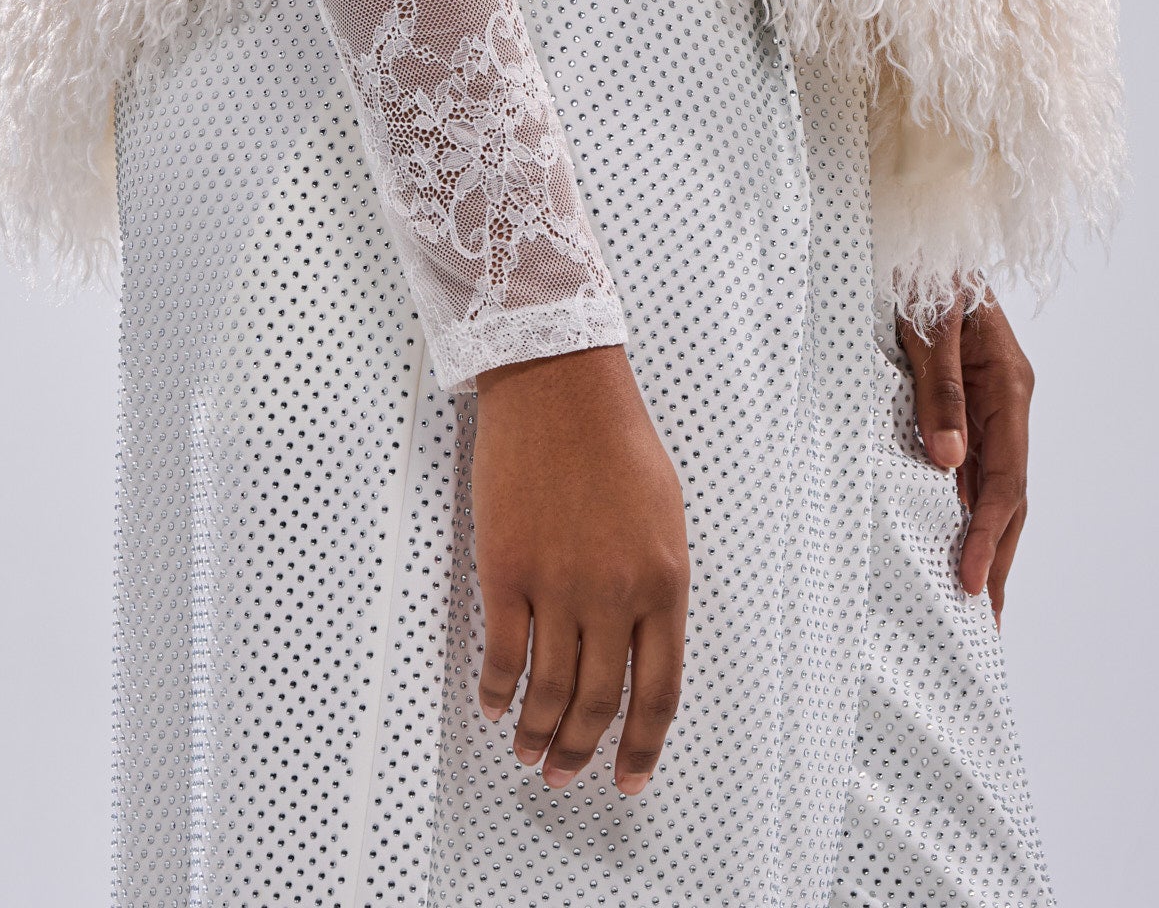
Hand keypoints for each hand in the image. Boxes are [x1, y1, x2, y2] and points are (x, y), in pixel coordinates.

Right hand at [471, 343, 689, 791]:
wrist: (560, 383)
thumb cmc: (615, 438)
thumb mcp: (665, 516)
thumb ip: (657, 586)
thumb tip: (641, 648)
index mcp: (665, 581)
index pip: (660, 690)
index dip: (642, 746)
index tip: (628, 777)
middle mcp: (615, 593)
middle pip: (600, 701)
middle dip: (581, 751)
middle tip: (564, 774)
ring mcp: (559, 584)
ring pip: (548, 689)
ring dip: (536, 732)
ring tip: (527, 751)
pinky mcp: (507, 569)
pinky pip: (502, 652)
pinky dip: (496, 689)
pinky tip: (493, 704)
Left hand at [895, 295, 1033, 621]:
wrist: (920, 228)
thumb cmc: (923, 266)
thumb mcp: (928, 325)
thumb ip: (940, 389)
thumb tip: (947, 461)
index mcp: (1008, 384)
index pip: (1005, 480)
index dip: (989, 535)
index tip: (972, 584)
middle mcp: (1007, 399)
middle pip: (1011, 494)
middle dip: (1001, 559)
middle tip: (989, 624)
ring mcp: (990, 401)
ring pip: (995, 484)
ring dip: (988, 540)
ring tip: (979, 598)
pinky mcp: (967, 398)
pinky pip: (972, 463)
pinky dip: (967, 506)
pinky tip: (956, 536)